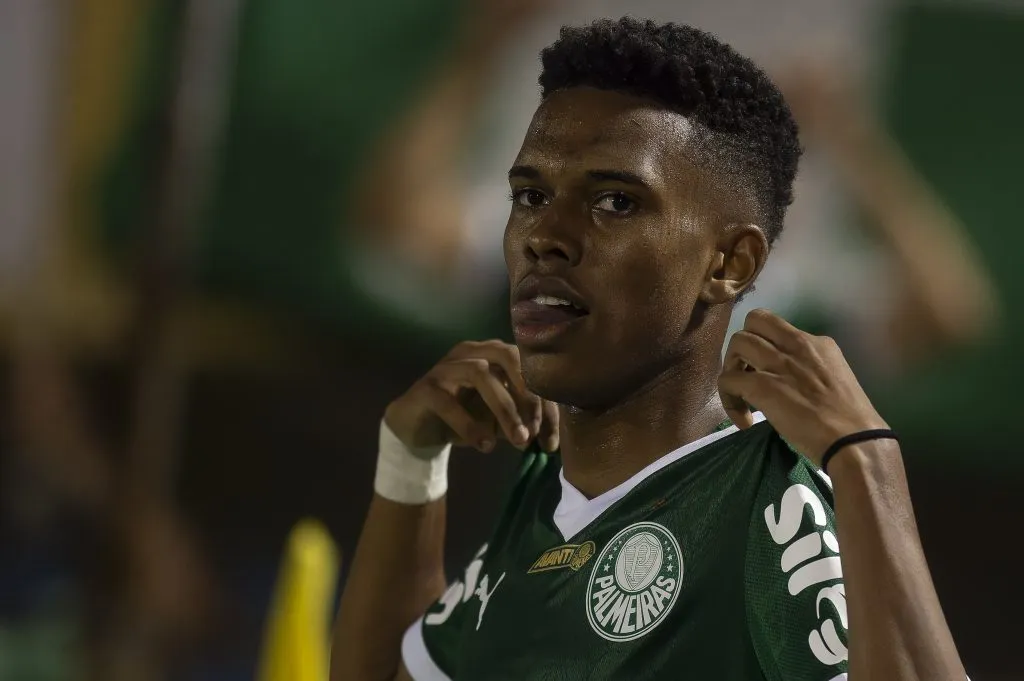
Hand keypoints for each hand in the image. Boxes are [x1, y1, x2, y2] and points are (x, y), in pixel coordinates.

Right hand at [384, 340, 558, 454]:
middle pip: (508, 356)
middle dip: (528, 393)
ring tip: (519, 440)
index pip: (529, 367)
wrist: (417, 431)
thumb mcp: (499, 421)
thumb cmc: (464, 420)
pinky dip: (470, 425)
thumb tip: (552, 438)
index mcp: (493, 354)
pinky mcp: (425, 387)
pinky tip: (485, 446)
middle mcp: (471, 352)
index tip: (552, 441)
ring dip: (505, 409)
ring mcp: (446, 366)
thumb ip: (523, 421)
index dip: (546, 403)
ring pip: (480, 373)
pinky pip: (449, 402)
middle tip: (536, 429)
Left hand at [717, 309, 887, 465]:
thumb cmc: (850, 420)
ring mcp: (778, 363)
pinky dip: (729, 400)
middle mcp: (797, 344)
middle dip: (744, 346)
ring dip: (731, 368)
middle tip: (747, 375)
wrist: (854, 440)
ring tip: (741, 395)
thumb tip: (787, 380)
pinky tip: (744, 421)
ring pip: (737, 342)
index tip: (766, 368)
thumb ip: (810, 369)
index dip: (765, 343)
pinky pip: (728, 380)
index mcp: (817, 343)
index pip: (778, 327)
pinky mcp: (763, 385)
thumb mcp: (835, 377)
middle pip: (754, 320)